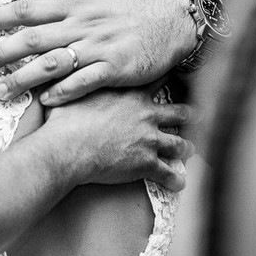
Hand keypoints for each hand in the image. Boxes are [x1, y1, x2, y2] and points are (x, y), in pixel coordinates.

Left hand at [0, 0, 195, 105]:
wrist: (176, 19)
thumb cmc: (133, 5)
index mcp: (74, 4)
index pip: (27, 9)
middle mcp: (81, 25)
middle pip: (32, 38)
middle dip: (0, 52)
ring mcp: (98, 47)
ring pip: (52, 63)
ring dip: (23, 79)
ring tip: (0, 93)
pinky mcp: (115, 68)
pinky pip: (84, 82)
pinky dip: (63, 92)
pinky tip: (45, 101)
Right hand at [44, 82, 194, 191]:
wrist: (67, 148)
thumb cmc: (64, 120)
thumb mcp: (70, 91)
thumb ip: (76, 81)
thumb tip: (60, 71)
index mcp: (130, 94)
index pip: (157, 80)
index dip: (168, 76)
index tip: (174, 74)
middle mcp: (146, 115)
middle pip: (177, 112)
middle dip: (188, 114)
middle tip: (195, 114)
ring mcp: (150, 140)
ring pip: (178, 144)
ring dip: (185, 148)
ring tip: (190, 150)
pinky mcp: (147, 163)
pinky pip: (169, 174)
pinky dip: (176, 180)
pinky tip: (180, 184)